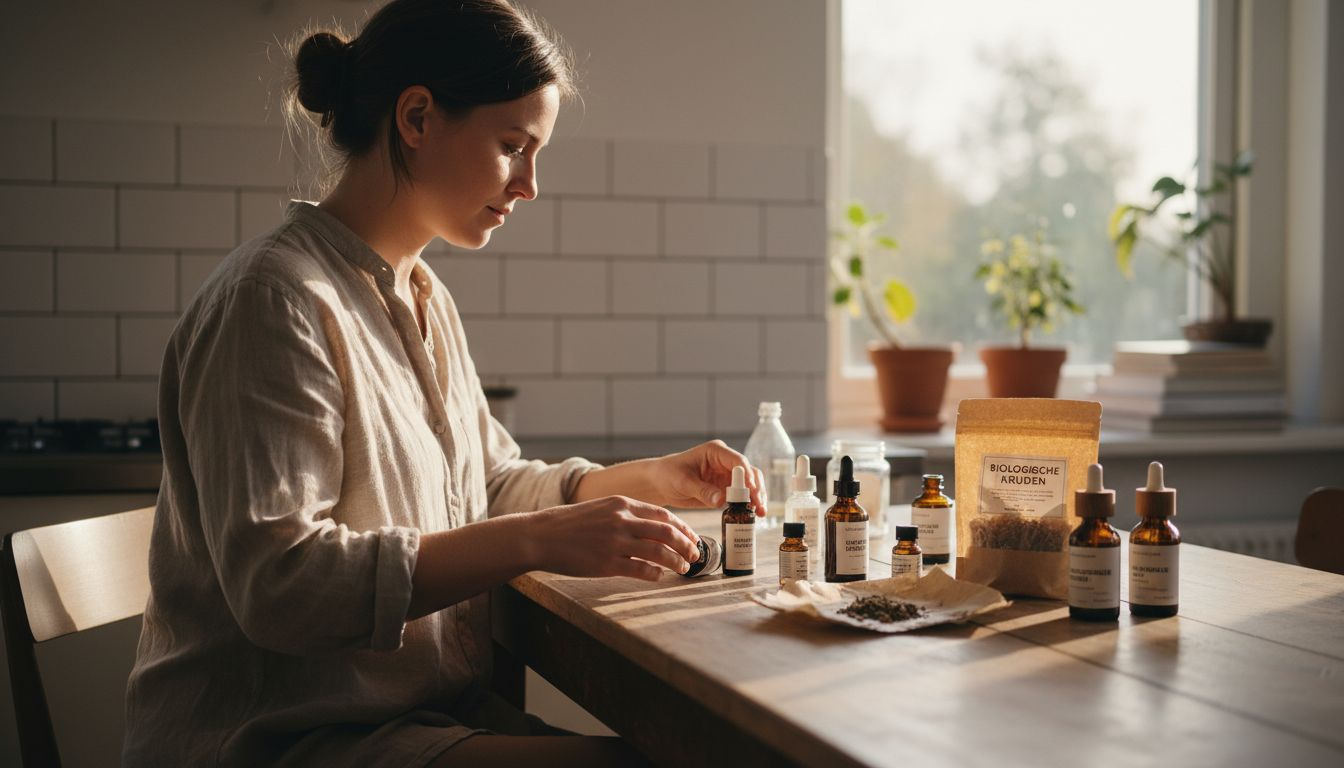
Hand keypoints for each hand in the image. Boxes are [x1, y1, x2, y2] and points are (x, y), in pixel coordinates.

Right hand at [529, 495, 701, 580]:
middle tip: (695, 555)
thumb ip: (625, 515)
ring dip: (676, 562)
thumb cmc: (570, 524)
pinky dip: (655, 574)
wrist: (540, 536)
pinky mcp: (607, 564)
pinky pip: (641, 570)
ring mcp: (615, 543)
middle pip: (667, 532)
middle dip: (687, 545)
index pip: (663, 515)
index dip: (683, 527)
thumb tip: (652, 527)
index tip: (692, 537)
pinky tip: (659, 576)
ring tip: (683, 568)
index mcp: (622, 504)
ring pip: (659, 552)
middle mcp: (622, 521)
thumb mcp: (601, 508)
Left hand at [650, 440, 765, 515]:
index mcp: (716, 452)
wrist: (660, 483)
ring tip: (760, 513)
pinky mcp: (725, 488)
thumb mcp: (683, 482)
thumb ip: (703, 491)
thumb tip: (722, 500)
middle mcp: (725, 462)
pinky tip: (752, 515)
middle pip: (749, 473)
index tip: (752, 491)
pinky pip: (741, 496)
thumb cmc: (668, 474)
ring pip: (750, 484)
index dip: (747, 476)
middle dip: (756, 490)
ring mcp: (727, 475)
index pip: (738, 461)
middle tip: (759, 507)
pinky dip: (748, 504)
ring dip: (756, 498)